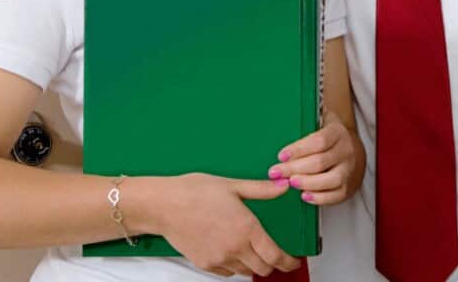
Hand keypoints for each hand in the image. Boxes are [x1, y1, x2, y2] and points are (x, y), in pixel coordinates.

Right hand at [141, 173, 298, 277]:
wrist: (164, 205)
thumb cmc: (194, 192)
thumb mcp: (233, 185)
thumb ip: (261, 189)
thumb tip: (283, 186)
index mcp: (247, 229)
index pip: (275, 256)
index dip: (288, 262)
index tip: (293, 261)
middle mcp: (234, 248)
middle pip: (263, 269)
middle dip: (273, 265)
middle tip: (276, 256)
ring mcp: (219, 259)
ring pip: (246, 272)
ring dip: (253, 265)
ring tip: (253, 251)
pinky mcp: (205, 264)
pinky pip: (227, 273)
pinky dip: (235, 266)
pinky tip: (232, 251)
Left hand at [269, 110, 361, 204]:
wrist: (356, 154)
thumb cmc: (332, 139)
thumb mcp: (326, 122)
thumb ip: (313, 116)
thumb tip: (290, 106)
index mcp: (338, 133)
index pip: (318, 141)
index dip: (298, 149)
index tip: (280, 155)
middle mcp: (345, 151)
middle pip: (320, 162)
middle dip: (294, 168)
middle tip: (276, 172)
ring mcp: (348, 170)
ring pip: (330, 180)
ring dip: (308, 182)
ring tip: (290, 183)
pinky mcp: (348, 187)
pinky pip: (335, 195)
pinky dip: (319, 198)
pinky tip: (304, 195)